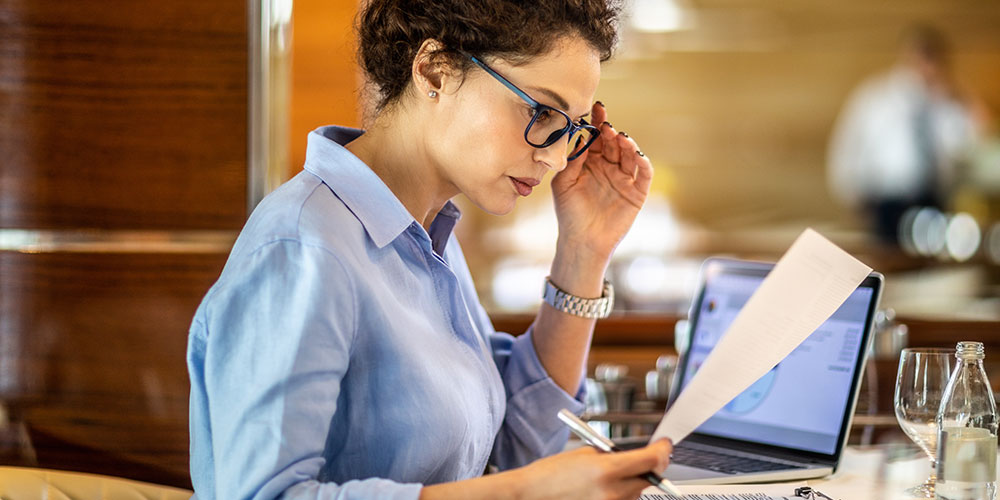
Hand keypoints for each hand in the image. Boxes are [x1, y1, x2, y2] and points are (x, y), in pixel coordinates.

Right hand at [508, 439, 672, 499]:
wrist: (528, 496)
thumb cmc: (549, 476)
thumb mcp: (583, 455)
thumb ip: (613, 456)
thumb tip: (637, 456)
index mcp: (605, 470)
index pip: (651, 460)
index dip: (663, 451)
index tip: (665, 446)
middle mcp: (611, 493)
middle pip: (649, 479)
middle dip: (651, 467)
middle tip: (647, 459)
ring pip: (636, 494)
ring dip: (632, 485)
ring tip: (606, 480)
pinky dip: (619, 496)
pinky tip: (602, 492)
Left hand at [551, 101, 652, 260]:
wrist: (581, 241)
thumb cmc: (569, 213)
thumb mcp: (564, 183)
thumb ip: (573, 160)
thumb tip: (582, 135)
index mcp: (590, 162)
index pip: (596, 138)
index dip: (598, 122)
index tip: (597, 108)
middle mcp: (608, 167)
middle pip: (614, 143)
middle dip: (611, 132)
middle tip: (606, 124)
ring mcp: (624, 179)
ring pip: (630, 155)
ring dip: (627, 144)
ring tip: (620, 137)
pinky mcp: (637, 193)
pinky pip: (644, 174)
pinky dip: (643, 163)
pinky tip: (637, 155)